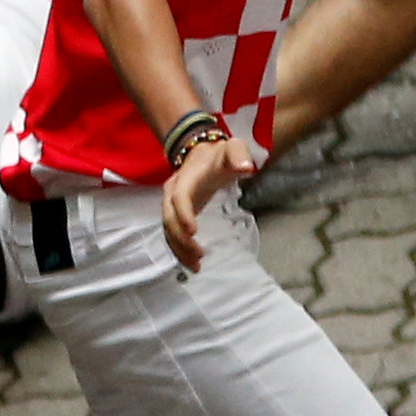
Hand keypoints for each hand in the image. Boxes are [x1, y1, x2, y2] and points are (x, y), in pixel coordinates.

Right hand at [162, 133, 252, 270]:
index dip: (183, 215)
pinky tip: (191, 262)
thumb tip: (246, 167)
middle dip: (181, 240)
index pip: (179, 198)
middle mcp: (172, 192)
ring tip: (196, 266)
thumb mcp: (232, 149)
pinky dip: (180, 249)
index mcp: (186, 178)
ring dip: (180, 250)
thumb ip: (239, 155)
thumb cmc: (219, 155)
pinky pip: (173, 234)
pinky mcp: (175, 215)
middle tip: (200, 255)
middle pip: (170, 219)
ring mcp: (171, 205)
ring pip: (169, 231)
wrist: (203, 153)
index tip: (193, 232)